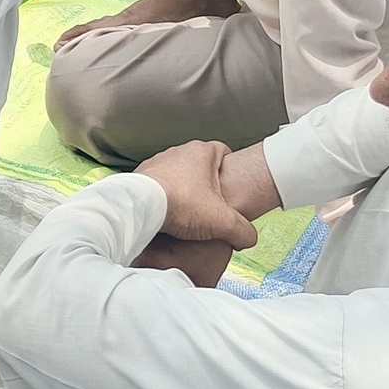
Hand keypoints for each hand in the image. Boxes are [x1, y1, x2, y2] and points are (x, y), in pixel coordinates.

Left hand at [131, 141, 260, 286]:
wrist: (140, 207)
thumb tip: (248, 238)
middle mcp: (178, 151)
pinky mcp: (142, 175)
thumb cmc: (181, 205)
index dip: (230, 169)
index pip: (224, 151)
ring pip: (180, 174)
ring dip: (186, 189)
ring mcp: (158, 161)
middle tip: (214, 205)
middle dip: (209, 184)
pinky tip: (169, 213)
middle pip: (201, 165)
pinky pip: (160, 183)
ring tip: (191, 212)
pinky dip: (167, 195)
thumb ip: (243, 230)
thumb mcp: (222, 221)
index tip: (232, 186)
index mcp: (201, 152)